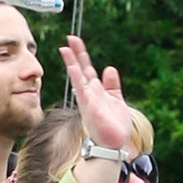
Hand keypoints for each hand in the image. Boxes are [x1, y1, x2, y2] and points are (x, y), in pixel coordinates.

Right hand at [59, 35, 139, 170]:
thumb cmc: (114, 126)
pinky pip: (82, 91)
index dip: (82, 55)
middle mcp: (89, 94)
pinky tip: (74, 68)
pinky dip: (78, 79)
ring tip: (65, 48)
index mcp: (96, 91)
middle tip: (70, 37)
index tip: (75, 41)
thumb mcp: (116, 100)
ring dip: (72, 62)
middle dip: (76, 53)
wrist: (114, 146)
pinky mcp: (91, 108)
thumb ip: (112, 84)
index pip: (87, 69)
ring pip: (78, 77)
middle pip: (81, 69)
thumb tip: (109, 68)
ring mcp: (88, 100)